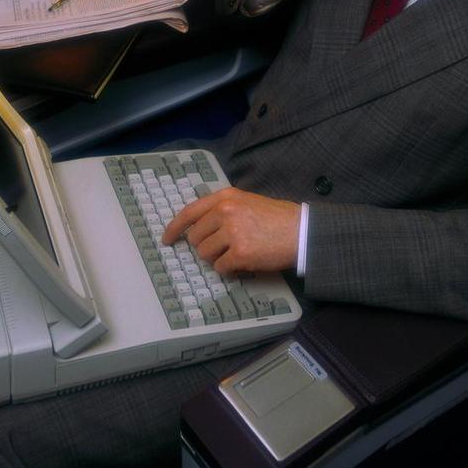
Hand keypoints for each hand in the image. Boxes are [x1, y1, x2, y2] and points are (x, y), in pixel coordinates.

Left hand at [161, 187, 300, 275]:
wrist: (300, 231)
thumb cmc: (275, 218)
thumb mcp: (246, 201)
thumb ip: (222, 208)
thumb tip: (198, 226)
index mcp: (226, 197)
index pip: (189, 212)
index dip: (175, 228)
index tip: (167, 239)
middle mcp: (226, 212)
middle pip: (195, 238)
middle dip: (206, 246)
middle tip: (225, 247)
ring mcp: (232, 232)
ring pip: (205, 254)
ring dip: (218, 258)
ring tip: (238, 252)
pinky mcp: (240, 253)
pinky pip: (220, 268)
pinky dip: (230, 269)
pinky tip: (244, 262)